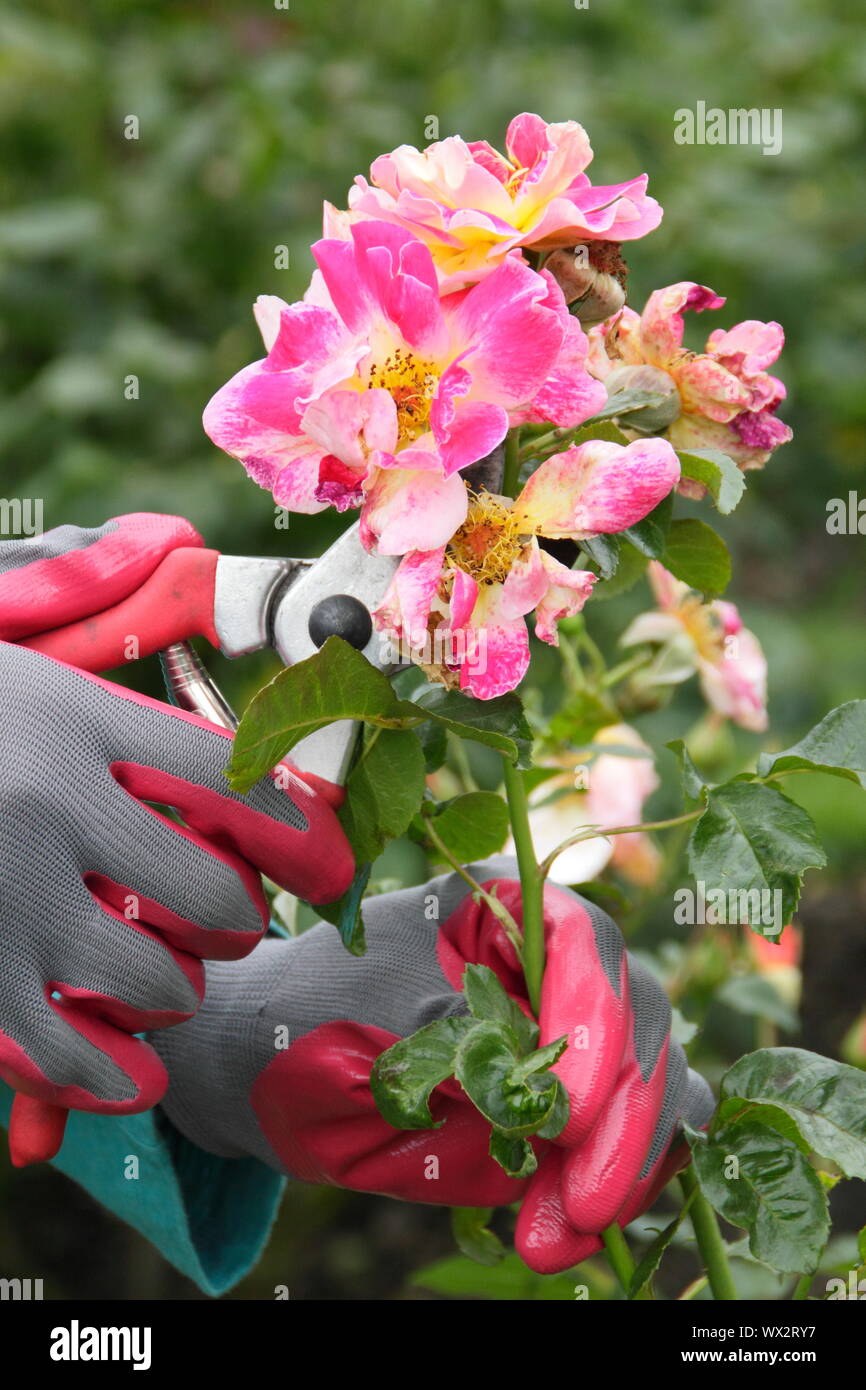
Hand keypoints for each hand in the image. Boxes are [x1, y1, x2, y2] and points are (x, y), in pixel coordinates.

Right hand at [0, 515, 353, 1163]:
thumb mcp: (12, 643)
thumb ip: (85, 609)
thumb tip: (173, 550)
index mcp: (73, 715)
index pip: (228, 777)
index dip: (300, 833)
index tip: (329, 867)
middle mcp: (49, 802)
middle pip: (209, 893)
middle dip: (234, 923)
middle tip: (223, 924)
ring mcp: (3, 893)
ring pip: (149, 979)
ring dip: (173, 991)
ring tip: (162, 979)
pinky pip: (59, 1050)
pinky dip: (109, 1075)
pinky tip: (133, 1075)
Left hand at [150, 863, 711, 1273]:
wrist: (274, 1072)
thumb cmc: (312, 1024)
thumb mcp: (379, 1032)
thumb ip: (471, 1055)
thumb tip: (559, 1109)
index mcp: (503, 904)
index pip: (585, 942)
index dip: (594, 1022)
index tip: (570, 1112)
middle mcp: (555, 957)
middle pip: (639, 1015)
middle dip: (624, 1114)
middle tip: (585, 1202)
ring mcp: (575, 1028)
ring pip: (657, 1080)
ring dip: (627, 1163)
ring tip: (565, 1233)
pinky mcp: (579, 1097)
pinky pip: (636, 1134)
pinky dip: (618, 1184)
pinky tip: (567, 1230)